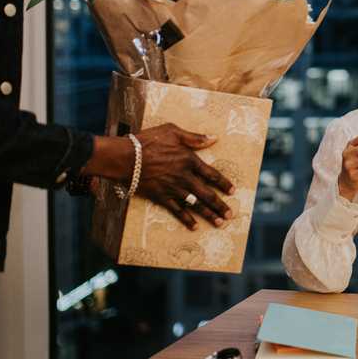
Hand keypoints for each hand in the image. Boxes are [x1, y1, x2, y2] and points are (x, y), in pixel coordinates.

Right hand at [88, 124, 234, 230]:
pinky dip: (186, 219)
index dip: (224, 183)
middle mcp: (184, 177)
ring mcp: (173, 189)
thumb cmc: (147, 141)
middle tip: (230, 214)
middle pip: (207, 194)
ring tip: (219, 223)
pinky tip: (194, 226)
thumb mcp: (172, 131)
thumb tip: (214, 138)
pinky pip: (177, 210)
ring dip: (208, 214)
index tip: (232, 191)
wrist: (124, 158)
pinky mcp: (160, 197)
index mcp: (189, 160)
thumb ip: (194, 137)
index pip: (212, 174)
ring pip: (195, 204)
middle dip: (220, 205)